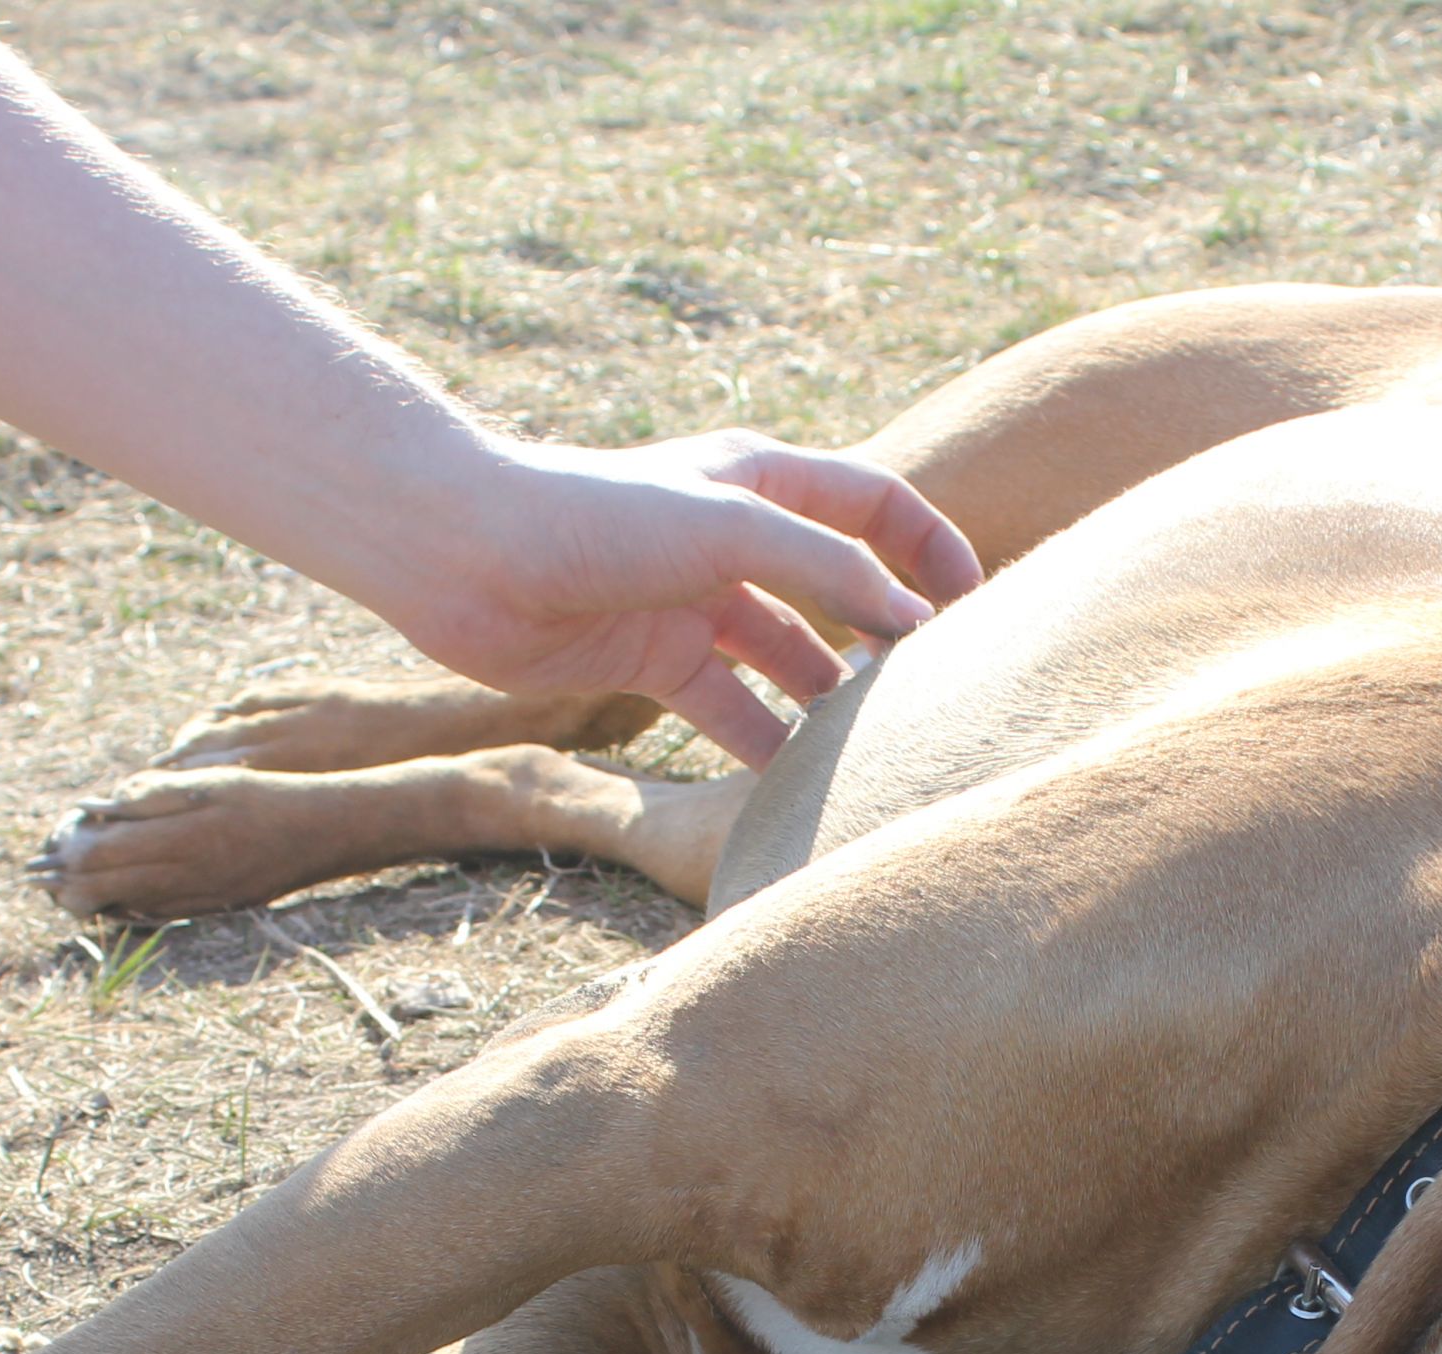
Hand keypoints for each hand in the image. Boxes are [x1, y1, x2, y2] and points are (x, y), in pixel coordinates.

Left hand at [367, 430, 984, 764]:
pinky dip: (762, 743)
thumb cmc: (594, 516)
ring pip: (788, 657)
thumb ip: (827, 573)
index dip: (931, 548)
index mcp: (760, 480)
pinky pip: (729, 707)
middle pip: (839, 587)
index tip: (978, 607)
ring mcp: (693, 601)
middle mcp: (734, 537)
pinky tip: (795, 785)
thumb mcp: (730, 528)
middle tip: (935, 694)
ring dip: (830, 699)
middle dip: (889, 636)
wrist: (463, 554)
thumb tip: (912, 626)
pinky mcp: (652, 658)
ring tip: (875, 749)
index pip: (877, 504)